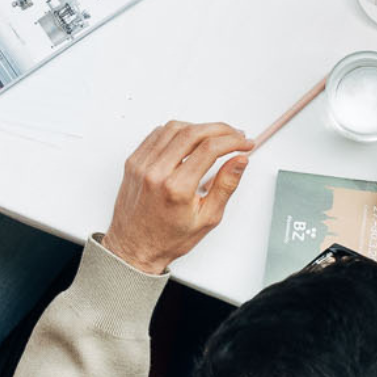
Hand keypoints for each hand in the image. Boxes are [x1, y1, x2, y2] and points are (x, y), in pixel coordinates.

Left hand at [103, 120, 250, 275]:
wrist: (134, 248)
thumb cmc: (167, 239)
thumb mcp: (207, 218)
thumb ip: (226, 185)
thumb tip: (239, 161)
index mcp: (176, 188)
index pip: (210, 149)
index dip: (233, 141)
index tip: (244, 143)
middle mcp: (156, 173)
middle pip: (193, 132)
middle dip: (220, 129)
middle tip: (234, 135)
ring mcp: (142, 165)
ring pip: (174, 128)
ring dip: (199, 127)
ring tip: (213, 136)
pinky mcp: (133, 162)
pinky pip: (156, 134)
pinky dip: (177, 131)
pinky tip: (189, 138)